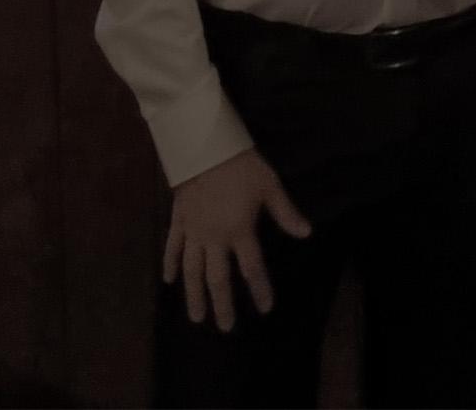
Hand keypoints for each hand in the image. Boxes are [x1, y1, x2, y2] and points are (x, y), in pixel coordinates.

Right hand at [163, 147, 310, 331]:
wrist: (205, 147)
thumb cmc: (242, 165)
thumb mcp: (269, 186)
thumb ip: (285, 213)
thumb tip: (306, 233)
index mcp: (239, 231)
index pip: (252, 268)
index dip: (260, 289)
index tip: (265, 308)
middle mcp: (215, 238)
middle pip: (218, 278)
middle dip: (223, 304)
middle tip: (226, 328)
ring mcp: (193, 231)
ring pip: (192, 271)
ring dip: (194, 295)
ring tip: (197, 317)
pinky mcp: (179, 220)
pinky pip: (173, 247)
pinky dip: (170, 264)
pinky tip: (169, 281)